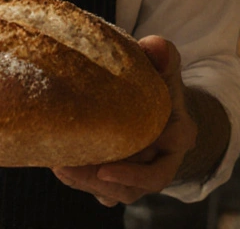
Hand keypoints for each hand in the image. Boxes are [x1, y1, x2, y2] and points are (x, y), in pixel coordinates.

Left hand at [52, 36, 195, 206]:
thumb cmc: (158, 86)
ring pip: (121, 191)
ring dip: (91, 182)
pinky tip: (60, 168)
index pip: (171, 148)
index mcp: (179, 134)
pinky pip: (106, 192)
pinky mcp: (123, 183)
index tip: (120, 153)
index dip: (149, 152)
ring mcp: (143, 176)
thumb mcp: (164, 68)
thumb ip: (162, 55)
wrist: (155, 107)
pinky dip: (83, 184)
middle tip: (77, 166)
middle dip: (114, 177)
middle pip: (144, 179)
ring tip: (60, 165)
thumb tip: (154, 45)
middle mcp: (164, 161)